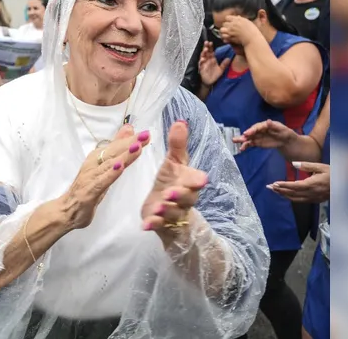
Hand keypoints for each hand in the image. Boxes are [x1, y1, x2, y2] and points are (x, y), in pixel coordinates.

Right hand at [61, 125, 150, 229]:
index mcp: (97, 158)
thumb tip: (129, 129)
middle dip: (130, 143)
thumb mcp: (104, 165)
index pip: (116, 146)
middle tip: (145, 135)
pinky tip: (120, 168)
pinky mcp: (89, 191)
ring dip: (123, 156)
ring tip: (137, 147)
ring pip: (109, 164)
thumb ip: (116, 147)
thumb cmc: (87, 187)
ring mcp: (91, 177)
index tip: (146, 133)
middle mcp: (93, 164)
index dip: (131, 139)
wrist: (67, 210)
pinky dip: (110, 174)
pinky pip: (101, 182)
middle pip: (113, 152)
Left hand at [141, 121, 209, 240]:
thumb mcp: (174, 163)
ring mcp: (173, 213)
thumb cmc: (172, 182)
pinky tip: (146, 224)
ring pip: (173, 213)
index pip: (196, 181)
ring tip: (158, 207)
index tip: (201, 179)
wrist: (167, 211)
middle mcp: (184, 199)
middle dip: (180, 196)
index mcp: (188, 182)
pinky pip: (159, 225)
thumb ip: (177, 144)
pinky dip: (153, 224)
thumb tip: (180, 121)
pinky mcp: (161, 224)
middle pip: (187, 199)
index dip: (197, 180)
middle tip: (171, 193)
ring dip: (166, 210)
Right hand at [198, 41, 230, 86]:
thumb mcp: (221, 69)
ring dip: (203, 53)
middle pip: (206, 52)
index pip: (211, 51)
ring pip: (202, 57)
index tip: (211, 42)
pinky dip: (201, 61)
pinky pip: (201, 64)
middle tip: (206, 43)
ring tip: (205, 49)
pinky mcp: (202, 68)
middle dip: (205, 47)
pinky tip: (202, 59)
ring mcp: (204, 64)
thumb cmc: (214, 75)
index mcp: (212, 59)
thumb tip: (229, 58)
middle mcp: (207, 60)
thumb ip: (224, 64)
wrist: (210, 82)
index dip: (210, 47)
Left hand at [219, 15, 258, 46]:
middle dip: (226, 26)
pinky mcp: (230, 37)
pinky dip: (225, 37)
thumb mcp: (248, 22)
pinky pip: (223, 36)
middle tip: (230, 30)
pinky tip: (228, 38)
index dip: (228, 20)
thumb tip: (237, 16)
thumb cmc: (253, 31)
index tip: (231, 23)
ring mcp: (231, 31)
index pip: (227, 17)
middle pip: (224, 23)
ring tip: (228, 34)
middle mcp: (233, 24)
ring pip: (222, 29)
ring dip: (224, 32)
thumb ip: (241, 19)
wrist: (253, 39)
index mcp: (238, 19)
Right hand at [233, 119, 297, 151]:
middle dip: (245, 135)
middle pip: (251, 132)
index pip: (257, 127)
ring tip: (235, 141)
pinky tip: (241, 149)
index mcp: (265, 125)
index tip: (246, 133)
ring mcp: (257, 136)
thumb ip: (274, 126)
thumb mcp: (282, 129)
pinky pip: (250, 144)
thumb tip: (268, 121)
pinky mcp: (257, 142)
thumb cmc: (285, 133)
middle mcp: (259, 130)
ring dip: (242, 140)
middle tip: (239, 138)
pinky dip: (245, 146)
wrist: (286, 140)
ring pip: (248, 138)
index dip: (251, 130)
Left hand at [267, 162, 328, 202]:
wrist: (345, 184)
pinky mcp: (315, 200)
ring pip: (295, 199)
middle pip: (292, 193)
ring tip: (275, 190)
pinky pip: (300, 201)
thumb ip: (306, 165)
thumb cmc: (333, 173)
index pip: (294, 186)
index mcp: (312, 184)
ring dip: (284, 195)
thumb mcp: (320, 166)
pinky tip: (286, 195)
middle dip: (280, 190)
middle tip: (269, 187)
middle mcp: (311, 193)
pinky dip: (291, 198)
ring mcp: (313, 198)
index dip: (283, 185)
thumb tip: (293, 163)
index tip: (274, 183)